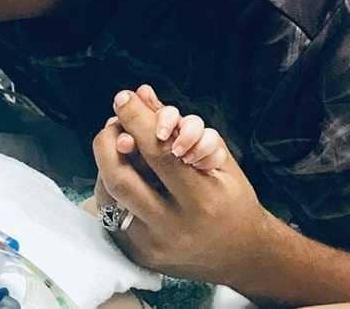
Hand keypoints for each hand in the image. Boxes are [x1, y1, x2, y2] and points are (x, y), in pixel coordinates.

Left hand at [93, 89, 272, 285]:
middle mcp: (174, 227)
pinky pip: (110, 214)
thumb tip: (143, 95)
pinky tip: (121, 171)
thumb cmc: (233, 200)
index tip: (124, 98)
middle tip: (113, 122)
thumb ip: (181, 125)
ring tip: (115, 144)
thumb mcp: (220, 158)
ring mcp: (153, 244)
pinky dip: (110, 186)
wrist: (243, 255)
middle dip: (108, 142)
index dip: (136, 121)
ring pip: (109, 197)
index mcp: (203, 201)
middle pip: (121, 178)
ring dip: (106, 162)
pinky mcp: (139, 254)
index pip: (158, 153)